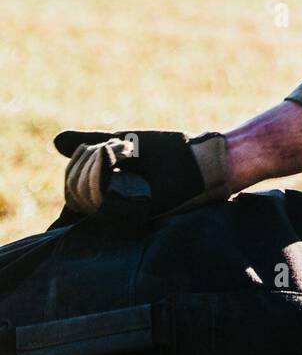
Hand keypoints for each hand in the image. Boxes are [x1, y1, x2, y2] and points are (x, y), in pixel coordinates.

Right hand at [54, 129, 230, 223]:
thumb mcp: (120, 141)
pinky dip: (101, 170)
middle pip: (73, 191)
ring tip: (120, 151)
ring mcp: (121, 212)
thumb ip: (89, 144)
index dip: (71, 172)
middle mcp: (111, 207)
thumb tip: (55, 141)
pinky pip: (99, 199)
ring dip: (93, 163)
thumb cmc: (163, 150)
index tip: (85, 150)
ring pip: (83, 195)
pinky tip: (118, 154)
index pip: (72, 192)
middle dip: (83, 162)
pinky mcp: (131, 213)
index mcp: (108, 193)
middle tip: (110, 147)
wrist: (194, 156)